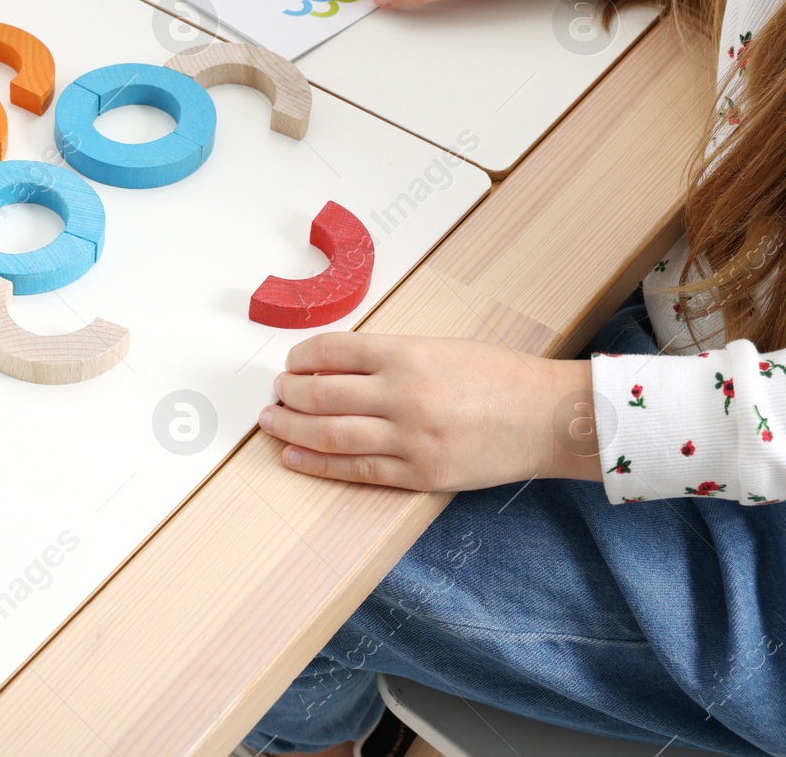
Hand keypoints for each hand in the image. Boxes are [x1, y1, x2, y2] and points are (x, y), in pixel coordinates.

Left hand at [259, 333, 598, 491]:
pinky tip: (293, 456)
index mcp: (408, 354)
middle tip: (276, 393)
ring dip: (292, 427)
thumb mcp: (440, 347)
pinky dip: (317, 464)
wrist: (549, 418)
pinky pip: (356, 470)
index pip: (332, 351)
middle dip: (288, 393)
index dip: (301, 357)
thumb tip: (332, 364)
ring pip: (329, 434)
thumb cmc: (499, 376)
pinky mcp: (419, 474)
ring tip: (272, 422)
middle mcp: (403, 395)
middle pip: (321, 393)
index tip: (290, 362)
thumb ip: (389, 356)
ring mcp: (410, 438)